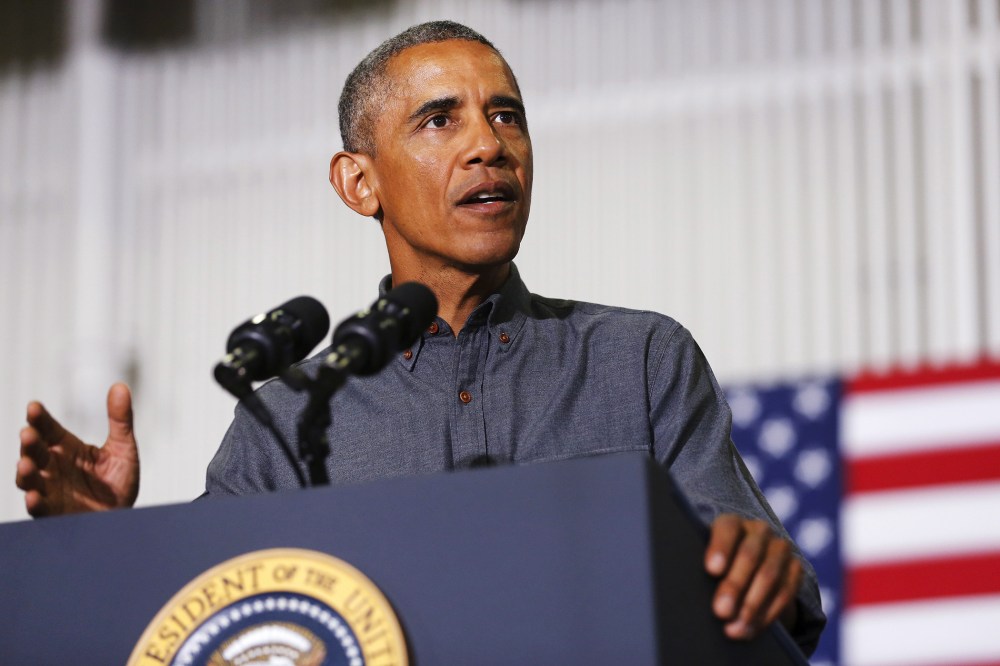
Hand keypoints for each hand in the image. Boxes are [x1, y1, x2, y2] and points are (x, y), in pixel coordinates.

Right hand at [16, 383, 139, 516]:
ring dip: (25, 472)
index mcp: (66, 448)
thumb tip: (121, 386)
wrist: (122, 517)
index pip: (49, 429)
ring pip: (30, 479)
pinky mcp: (54, 513)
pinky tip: (34, 497)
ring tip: (26, 463)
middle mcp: (52, 467)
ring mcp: (50, 490)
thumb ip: (120, 420)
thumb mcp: (124, 448)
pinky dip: (36, 503)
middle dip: (30, 442)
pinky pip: (41, 509)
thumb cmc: (118, 483)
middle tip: (28, 433)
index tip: (34, 407)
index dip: (40, 419)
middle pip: (35, 451)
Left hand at [705, 514, 801, 639]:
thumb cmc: (717, 566)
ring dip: (751, 606)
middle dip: (734, 586)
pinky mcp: (795, 568)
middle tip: (721, 611)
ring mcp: (780, 548)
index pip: (727, 528)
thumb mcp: (709, 563)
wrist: (750, 568)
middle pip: (749, 556)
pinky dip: (767, 615)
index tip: (712, 570)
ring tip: (734, 628)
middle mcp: (759, 531)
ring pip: (769, 576)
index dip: (720, 548)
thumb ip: (706, 570)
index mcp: (732, 523)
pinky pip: (785, 593)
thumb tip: (691, 594)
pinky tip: (751, 629)